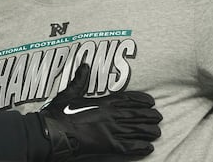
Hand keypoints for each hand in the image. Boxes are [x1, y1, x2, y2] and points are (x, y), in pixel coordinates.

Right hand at [39, 63, 161, 160]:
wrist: (53, 132)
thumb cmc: (59, 113)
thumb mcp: (69, 92)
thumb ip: (79, 80)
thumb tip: (84, 65)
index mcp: (102, 102)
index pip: (127, 99)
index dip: (141, 100)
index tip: (152, 101)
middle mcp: (110, 116)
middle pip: (135, 115)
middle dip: (149, 116)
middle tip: (159, 117)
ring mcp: (110, 131)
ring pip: (135, 130)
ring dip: (148, 131)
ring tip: (158, 132)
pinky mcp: (107, 146)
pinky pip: (128, 147)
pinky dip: (139, 147)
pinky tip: (148, 148)